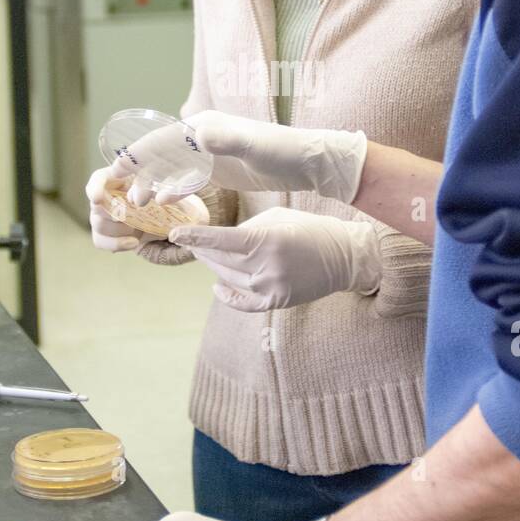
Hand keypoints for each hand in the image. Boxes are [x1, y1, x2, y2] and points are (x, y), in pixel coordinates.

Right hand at [86, 166, 154, 252]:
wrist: (163, 219)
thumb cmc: (160, 198)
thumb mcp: (160, 190)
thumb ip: (150, 190)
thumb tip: (143, 199)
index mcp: (116, 179)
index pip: (98, 179)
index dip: (95, 188)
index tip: (97, 199)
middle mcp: (104, 197)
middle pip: (97, 205)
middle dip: (112, 212)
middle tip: (127, 215)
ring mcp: (101, 216)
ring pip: (99, 224)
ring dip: (120, 229)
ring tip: (140, 229)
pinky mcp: (103, 234)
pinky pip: (100, 241)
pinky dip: (117, 243)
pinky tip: (134, 242)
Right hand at [129, 110, 367, 205]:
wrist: (306, 161)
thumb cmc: (281, 150)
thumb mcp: (253, 144)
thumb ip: (226, 140)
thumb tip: (199, 134)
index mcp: (205, 127)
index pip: (163, 140)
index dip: (138, 155)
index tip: (116, 170)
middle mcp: (203, 135)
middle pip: (161, 153)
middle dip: (139, 172)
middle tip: (120, 193)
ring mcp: (209, 152)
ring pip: (171, 167)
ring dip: (153, 183)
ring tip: (137, 203)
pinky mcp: (218, 167)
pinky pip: (186, 177)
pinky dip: (173, 188)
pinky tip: (165, 203)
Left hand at [169, 206, 381, 310]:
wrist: (344, 257)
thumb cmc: (310, 229)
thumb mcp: (278, 217)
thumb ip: (247, 228)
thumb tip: (220, 239)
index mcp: (268, 240)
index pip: (221, 240)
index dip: (195, 237)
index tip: (175, 233)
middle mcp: (267, 266)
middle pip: (220, 260)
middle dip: (202, 249)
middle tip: (191, 240)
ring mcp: (271, 288)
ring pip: (228, 278)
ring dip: (215, 266)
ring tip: (207, 254)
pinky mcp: (276, 302)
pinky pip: (242, 302)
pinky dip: (227, 295)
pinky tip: (217, 286)